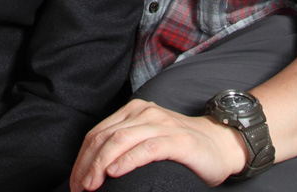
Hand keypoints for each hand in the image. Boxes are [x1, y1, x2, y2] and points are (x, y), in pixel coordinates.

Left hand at [69, 99, 246, 190]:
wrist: (221, 145)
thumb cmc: (180, 149)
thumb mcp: (147, 141)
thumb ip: (125, 146)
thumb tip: (96, 170)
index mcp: (133, 111)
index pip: (97, 133)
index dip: (82, 158)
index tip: (76, 181)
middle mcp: (144, 113)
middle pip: (105, 137)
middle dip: (87, 164)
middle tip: (80, 187)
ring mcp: (161, 124)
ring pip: (120, 140)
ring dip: (101, 164)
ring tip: (92, 184)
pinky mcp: (178, 140)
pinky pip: (147, 148)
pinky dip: (127, 160)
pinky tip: (115, 172)